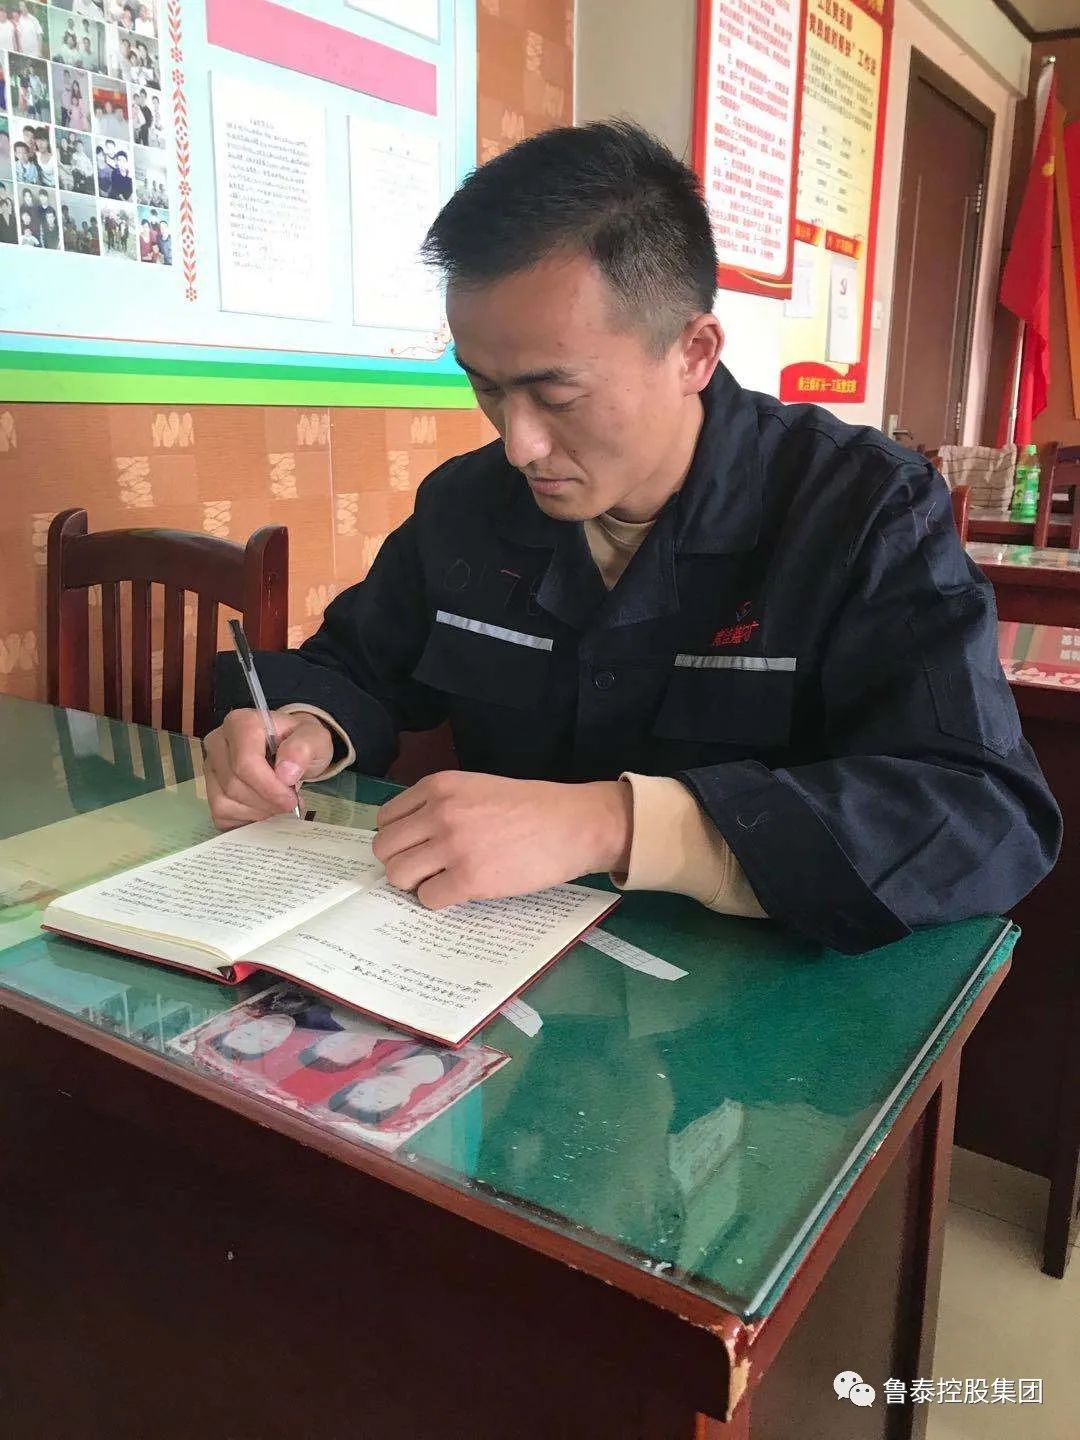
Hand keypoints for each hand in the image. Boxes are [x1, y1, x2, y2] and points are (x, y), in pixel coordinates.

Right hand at [203, 709, 334, 829]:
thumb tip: (286, 773)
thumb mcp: (314, 738)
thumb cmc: (300, 743)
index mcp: (240, 723)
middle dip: (266, 801)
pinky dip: (246, 818)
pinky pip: (220, 814)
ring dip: (257, 811)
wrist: (292, 751)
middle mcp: (217, 742)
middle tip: (289, 803)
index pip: (245, 762)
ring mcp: (210, 767)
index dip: (269, 787)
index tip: (291, 799)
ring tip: (278, 805)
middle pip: (234, 784)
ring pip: (224, 801)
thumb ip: (304, 748)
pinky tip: (264, 810)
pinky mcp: (209, 789)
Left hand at [372, 772, 632, 908]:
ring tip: (440, 881)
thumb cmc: (531, 807)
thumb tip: (409, 836)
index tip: (415, 848)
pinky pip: (427, 898)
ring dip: (415, 883)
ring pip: (398, 875)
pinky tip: (460, 891)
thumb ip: (441, 805)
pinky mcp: (470, 879)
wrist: (574, 824)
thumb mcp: (477, 788)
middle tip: (425, 869)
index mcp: (439, 786)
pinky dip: (438, 900)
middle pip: (385, 848)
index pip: (386, 818)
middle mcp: (439, 812)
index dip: (398, 838)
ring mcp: (453, 846)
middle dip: (401, 862)